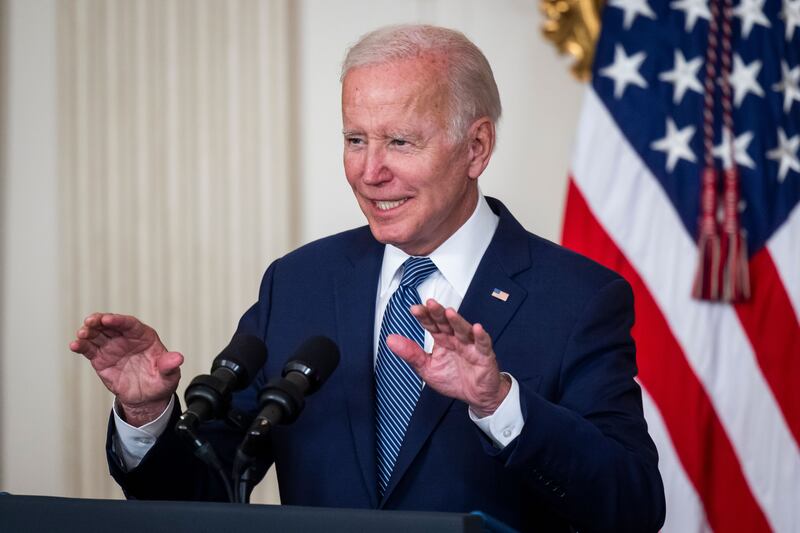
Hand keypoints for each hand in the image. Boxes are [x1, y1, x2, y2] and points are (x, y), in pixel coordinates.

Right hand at [69, 313, 182, 425]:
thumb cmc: (160, 381)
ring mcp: (112, 347)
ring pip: (97, 334)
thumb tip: (178, 358)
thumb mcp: (169, 375)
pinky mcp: (101, 359)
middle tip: (90, 321)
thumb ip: (170, 365)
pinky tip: (74, 345)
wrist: (147, 397)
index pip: (130, 324)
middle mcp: (126, 338)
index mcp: (144, 336)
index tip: (108, 319)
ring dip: (88, 331)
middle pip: (110, 325)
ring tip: (81, 334)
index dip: (119, 320)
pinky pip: (89, 349)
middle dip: (99, 321)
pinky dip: (81, 346)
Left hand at [386, 299, 510, 416]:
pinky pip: (483, 344)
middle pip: (446, 323)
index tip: (414, 309)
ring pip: (463, 330)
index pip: (431, 324)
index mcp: (442, 340)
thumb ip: (410, 354)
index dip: (424, 316)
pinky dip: (480, 336)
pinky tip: (476, 328)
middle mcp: (455, 339)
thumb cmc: (453, 379)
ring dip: (457, 321)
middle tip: (430, 304)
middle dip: (438, 313)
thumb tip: (390, 340)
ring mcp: (470, 346)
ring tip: (449, 313)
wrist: (475, 396)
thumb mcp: (427, 368)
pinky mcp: (484, 356)